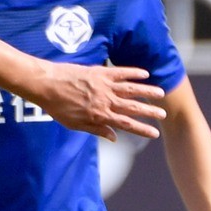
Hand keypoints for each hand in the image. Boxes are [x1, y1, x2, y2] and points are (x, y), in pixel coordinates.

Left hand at [33, 64, 165, 140]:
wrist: (47, 85)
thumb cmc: (57, 107)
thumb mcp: (75, 124)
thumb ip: (96, 130)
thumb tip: (114, 138)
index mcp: (100, 115)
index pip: (126, 124)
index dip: (142, 129)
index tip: (154, 133)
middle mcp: (106, 101)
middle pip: (133, 107)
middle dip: (150, 112)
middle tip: (164, 114)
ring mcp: (104, 86)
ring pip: (131, 89)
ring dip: (147, 92)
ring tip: (161, 94)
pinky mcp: (100, 72)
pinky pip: (121, 72)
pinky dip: (134, 73)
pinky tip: (145, 74)